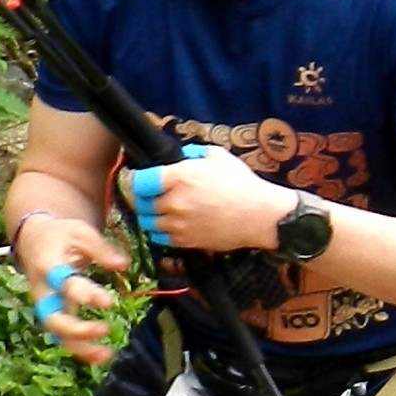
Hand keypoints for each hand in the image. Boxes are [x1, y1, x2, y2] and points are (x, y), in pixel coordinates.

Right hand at [16, 214, 129, 367]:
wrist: (33, 241)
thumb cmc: (61, 236)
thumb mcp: (81, 232)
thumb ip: (101, 249)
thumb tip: (123, 265)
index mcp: (48, 266)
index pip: (63, 283)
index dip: (84, 294)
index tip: (108, 303)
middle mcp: (43, 291)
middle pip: (52, 318)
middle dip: (77, 329)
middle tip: (104, 330)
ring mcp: (46, 306)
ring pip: (56, 334)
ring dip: (79, 348)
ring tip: (106, 355)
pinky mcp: (53, 314)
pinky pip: (63, 337)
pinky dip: (80, 349)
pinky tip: (102, 356)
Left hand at [121, 142, 284, 255]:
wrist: (260, 215)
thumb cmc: (242, 183)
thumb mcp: (217, 156)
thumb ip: (192, 154)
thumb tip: (178, 157)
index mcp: (180, 176)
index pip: (139, 181)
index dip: (134, 179)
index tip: (138, 179)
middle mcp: (174, 201)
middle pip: (140, 203)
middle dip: (141, 198)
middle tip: (148, 195)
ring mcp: (178, 224)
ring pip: (147, 223)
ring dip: (150, 216)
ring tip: (160, 210)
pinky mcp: (185, 241)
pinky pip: (160, 238)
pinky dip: (161, 231)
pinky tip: (171, 223)